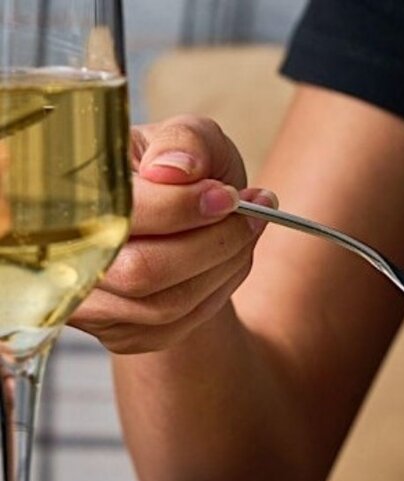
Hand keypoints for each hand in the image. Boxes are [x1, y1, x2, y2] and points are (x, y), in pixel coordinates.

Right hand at [70, 115, 276, 352]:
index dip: (179, 208)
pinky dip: (219, 289)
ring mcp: (88, 302)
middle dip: (213, 243)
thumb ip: (185, 142)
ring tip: (247, 229)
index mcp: (65, 194)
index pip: (120, 216)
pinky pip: (180, 324)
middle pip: (142, 272)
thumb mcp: (189, 136)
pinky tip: (230, 258)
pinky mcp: (120, 333)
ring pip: (166, 304)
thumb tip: (173, 170)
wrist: (185, 217)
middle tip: (251, 212)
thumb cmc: (179, 169)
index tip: (227, 195)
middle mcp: (63, 255)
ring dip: (224, 266)